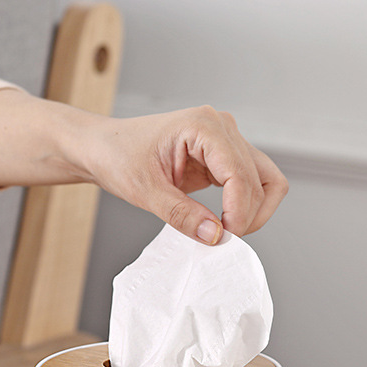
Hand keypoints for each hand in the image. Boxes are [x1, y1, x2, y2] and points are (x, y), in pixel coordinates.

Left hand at [0, 92, 287, 244]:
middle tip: (221, 241)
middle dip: (247, 213)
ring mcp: (224, 141)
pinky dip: (243, 205)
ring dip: (253, 209)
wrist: (102, 149)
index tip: (226, 236)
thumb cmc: (117, 158)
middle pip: (259, 177)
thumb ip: (180, 214)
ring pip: (263, 179)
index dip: (239, 209)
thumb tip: (214, 236)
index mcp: (203, 126)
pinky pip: (248, 183)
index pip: (240, 171)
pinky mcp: (221, 157)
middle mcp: (221, 127)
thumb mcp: (145, 191)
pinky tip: (223, 222)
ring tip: (227, 232)